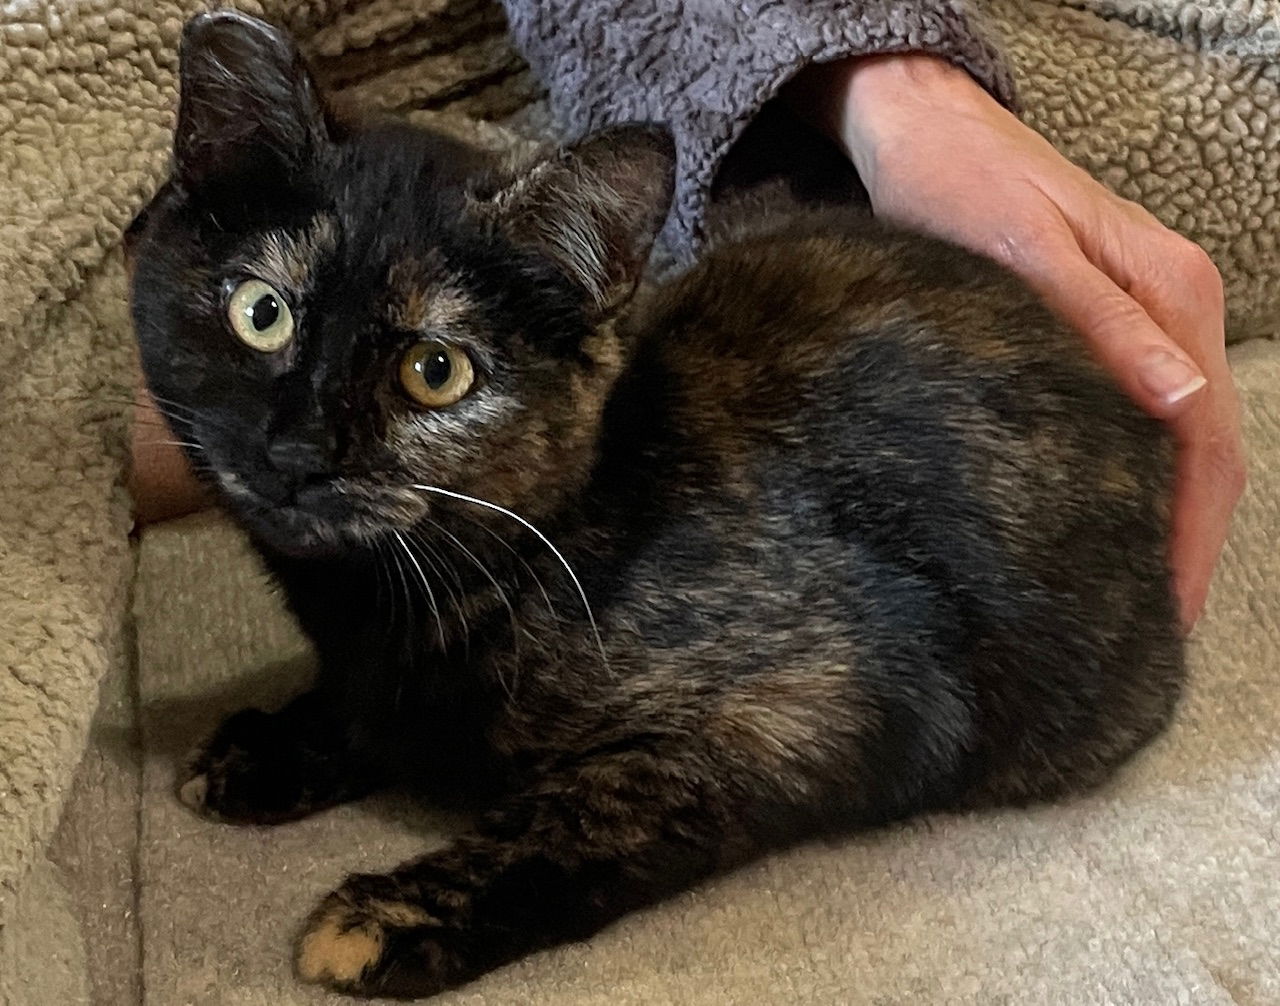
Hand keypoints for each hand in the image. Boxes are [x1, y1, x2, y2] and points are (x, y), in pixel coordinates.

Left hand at [788, 53, 1243, 631]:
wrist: (923, 134)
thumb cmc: (962, 188)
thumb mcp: (1026, 257)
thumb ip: (1105, 328)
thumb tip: (1186, 407)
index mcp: (1173, 295)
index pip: (1207, 440)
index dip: (1190, 535)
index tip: (1163, 612)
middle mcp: (1174, 310)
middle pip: (1206, 449)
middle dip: (1186, 542)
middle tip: (1147, 628)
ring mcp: (1143, 318)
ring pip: (1177, 437)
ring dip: (1165, 516)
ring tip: (1132, 595)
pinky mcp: (1103, 325)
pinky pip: (1138, 414)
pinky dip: (1134, 474)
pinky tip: (1105, 517)